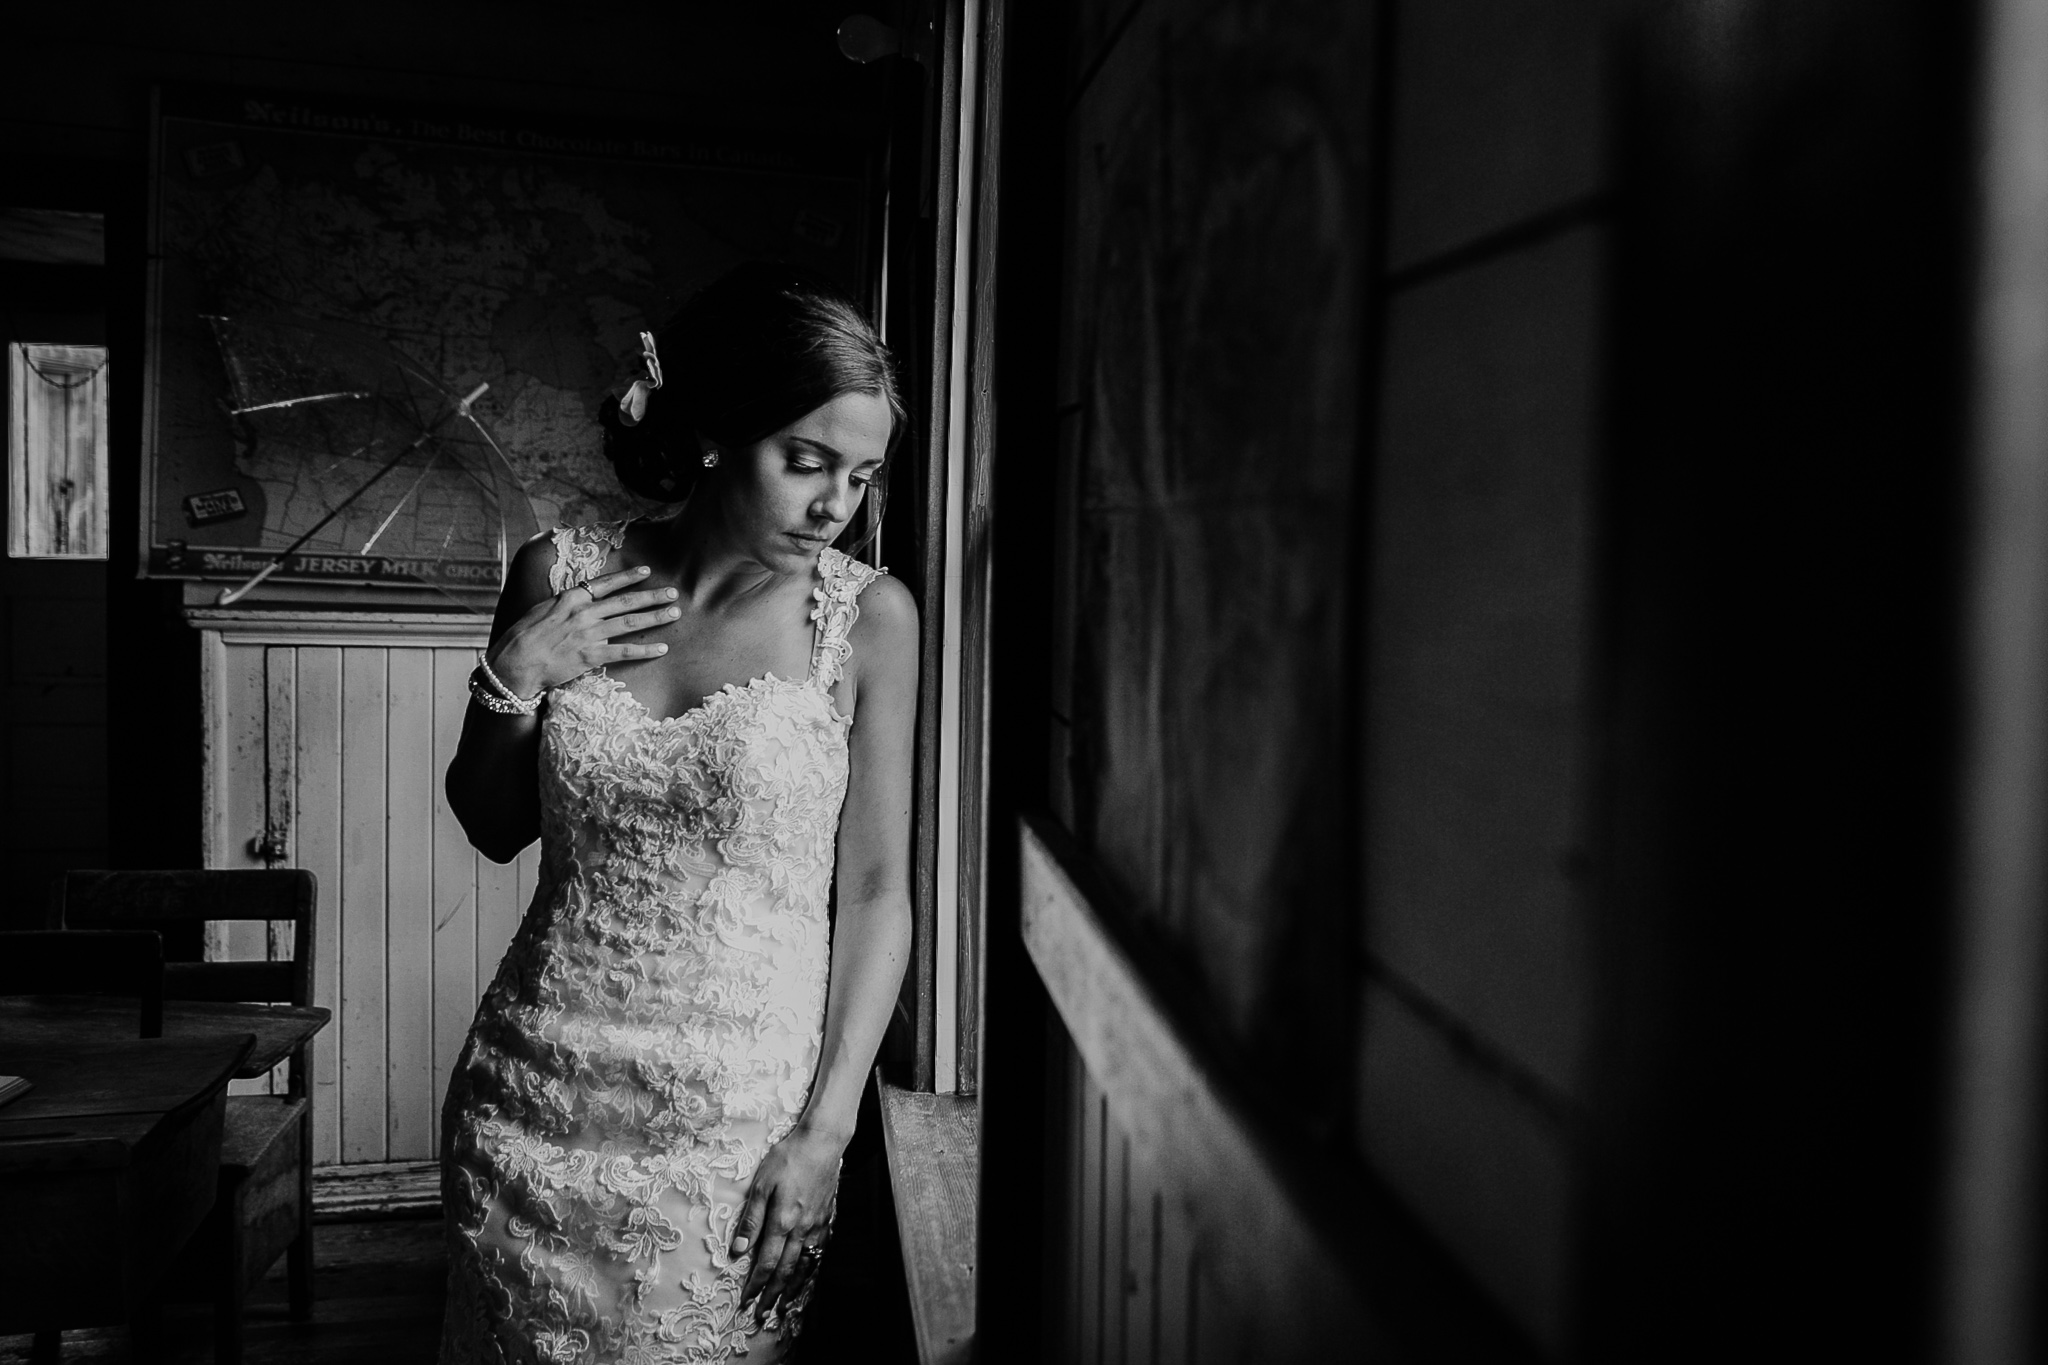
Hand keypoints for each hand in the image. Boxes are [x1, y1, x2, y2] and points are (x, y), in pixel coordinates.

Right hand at [485, 564, 678, 698]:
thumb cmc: (522, 636)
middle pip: (626, 601)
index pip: (605, 583)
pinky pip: (625, 651)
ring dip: (655, 617)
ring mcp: (590, 633)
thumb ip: (563, 603)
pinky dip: (645, 650)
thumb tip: (575, 599)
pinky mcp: (592, 656)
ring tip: (674, 613)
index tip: (646, 571)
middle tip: (673, 593)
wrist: (515, 662)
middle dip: (652, 596)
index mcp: (571, 598)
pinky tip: (662, 648)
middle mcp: (584, 612)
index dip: (628, 576)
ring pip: (630, 622)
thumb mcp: (541, 610)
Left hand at [730, 1124, 846, 1323]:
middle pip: (786, 1271)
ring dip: (792, 1289)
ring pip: (805, 1265)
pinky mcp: (826, 1218)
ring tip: (783, 1306)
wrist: (822, 1141)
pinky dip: (810, 1269)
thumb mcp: (761, 1183)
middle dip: (772, 1295)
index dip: (756, 1285)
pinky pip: (818, 1252)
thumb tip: (740, 1249)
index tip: (746, 1301)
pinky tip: (805, 1276)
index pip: (767, 1263)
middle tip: (762, 1315)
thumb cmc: (788, 1157)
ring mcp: (817, 1225)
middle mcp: (802, 1228)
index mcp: (783, 1221)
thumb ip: (751, 1218)